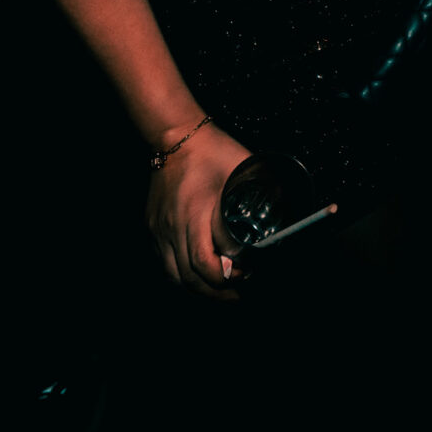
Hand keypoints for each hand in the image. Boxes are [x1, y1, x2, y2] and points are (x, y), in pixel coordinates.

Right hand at [146, 123, 251, 299]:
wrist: (176, 136)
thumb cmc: (214, 152)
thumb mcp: (242, 172)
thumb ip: (258, 199)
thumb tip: (279, 226)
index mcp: (194, 213)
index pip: (204, 263)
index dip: (226, 277)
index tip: (246, 274)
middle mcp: (172, 226)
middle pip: (189, 278)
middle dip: (216, 293)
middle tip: (238, 295)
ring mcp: (158, 230)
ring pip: (174, 276)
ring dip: (198, 289)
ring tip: (220, 292)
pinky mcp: (152, 228)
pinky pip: (164, 263)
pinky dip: (182, 276)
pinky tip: (199, 276)